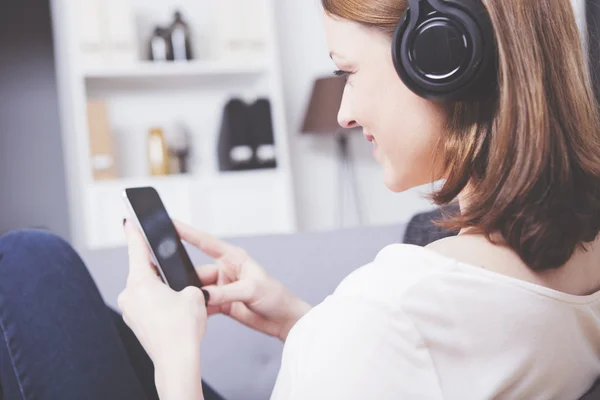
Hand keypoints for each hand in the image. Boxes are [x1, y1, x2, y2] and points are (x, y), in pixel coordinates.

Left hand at [118, 219, 206, 369]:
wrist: (176, 361)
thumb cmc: (182, 328)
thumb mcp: (195, 294)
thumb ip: (188, 283)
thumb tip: (184, 289)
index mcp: (140, 282)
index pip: (136, 250)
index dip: (134, 232)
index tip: (129, 221)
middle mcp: (130, 295)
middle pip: (145, 272)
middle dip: (162, 271)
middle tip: (177, 272)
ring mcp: (131, 312)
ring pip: (148, 290)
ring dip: (163, 289)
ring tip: (182, 297)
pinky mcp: (136, 324)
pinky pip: (148, 306)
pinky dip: (161, 304)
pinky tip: (176, 311)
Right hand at [175, 220, 310, 341]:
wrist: (285, 320)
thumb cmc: (276, 297)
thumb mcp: (252, 290)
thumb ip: (226, 293)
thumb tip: (202, 296)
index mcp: (234, 258)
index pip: (205, 242)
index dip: (187, 232)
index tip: (170, 223)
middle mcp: (226, 270)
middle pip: (197, 271)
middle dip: (185, 277)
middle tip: (169, 283)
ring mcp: (222, 288)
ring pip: (198, 290)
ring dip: (192, 296)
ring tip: (184, 303)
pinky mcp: (222, 304)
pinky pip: (203, 304)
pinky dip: (197, 309)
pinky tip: (193, 314)